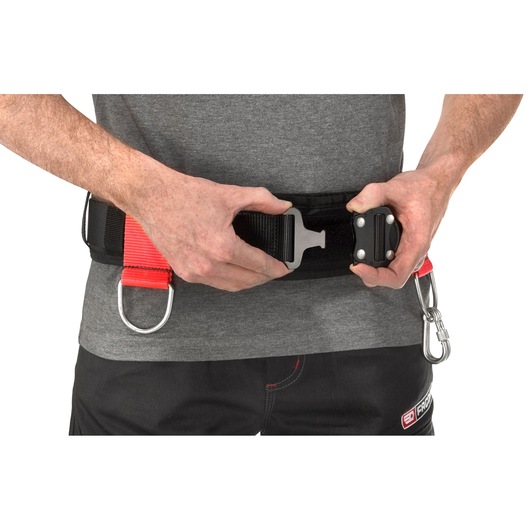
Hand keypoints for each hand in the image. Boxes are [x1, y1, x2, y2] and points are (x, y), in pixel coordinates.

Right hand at [132, 168, 292, 291]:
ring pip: (231, 287)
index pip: (259, 265)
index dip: (277, 268)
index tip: (285, 267)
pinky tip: (235, 270)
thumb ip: (262, 200)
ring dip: (249, 282)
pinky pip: (214, 284)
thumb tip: (282, 206)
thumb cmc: (183, 196)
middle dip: (266, 277)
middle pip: (248, 281)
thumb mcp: (229, 194)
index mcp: (222, 246)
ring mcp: (194, 271)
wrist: (151, 197)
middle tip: (275, 269)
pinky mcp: (184, 272)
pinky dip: (229, 280)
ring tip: (259, 272)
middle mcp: (208, 264)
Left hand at [346, 169, 451, 287]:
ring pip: (392, 270)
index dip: (375, 277)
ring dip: (375, 268)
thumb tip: (355, 206)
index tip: (359, 267)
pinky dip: (379, 259)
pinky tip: (369, 250)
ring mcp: (411, 250)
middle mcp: (415, 251)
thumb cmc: (424, 188)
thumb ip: (372, 195)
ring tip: (360, 259)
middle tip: (356, 263)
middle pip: (391, 277)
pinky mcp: (407, 245)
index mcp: (416, 243)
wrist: (436, 183)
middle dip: (371, 274)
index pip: (397, 276)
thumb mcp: (395, 187)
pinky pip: (393, 261)